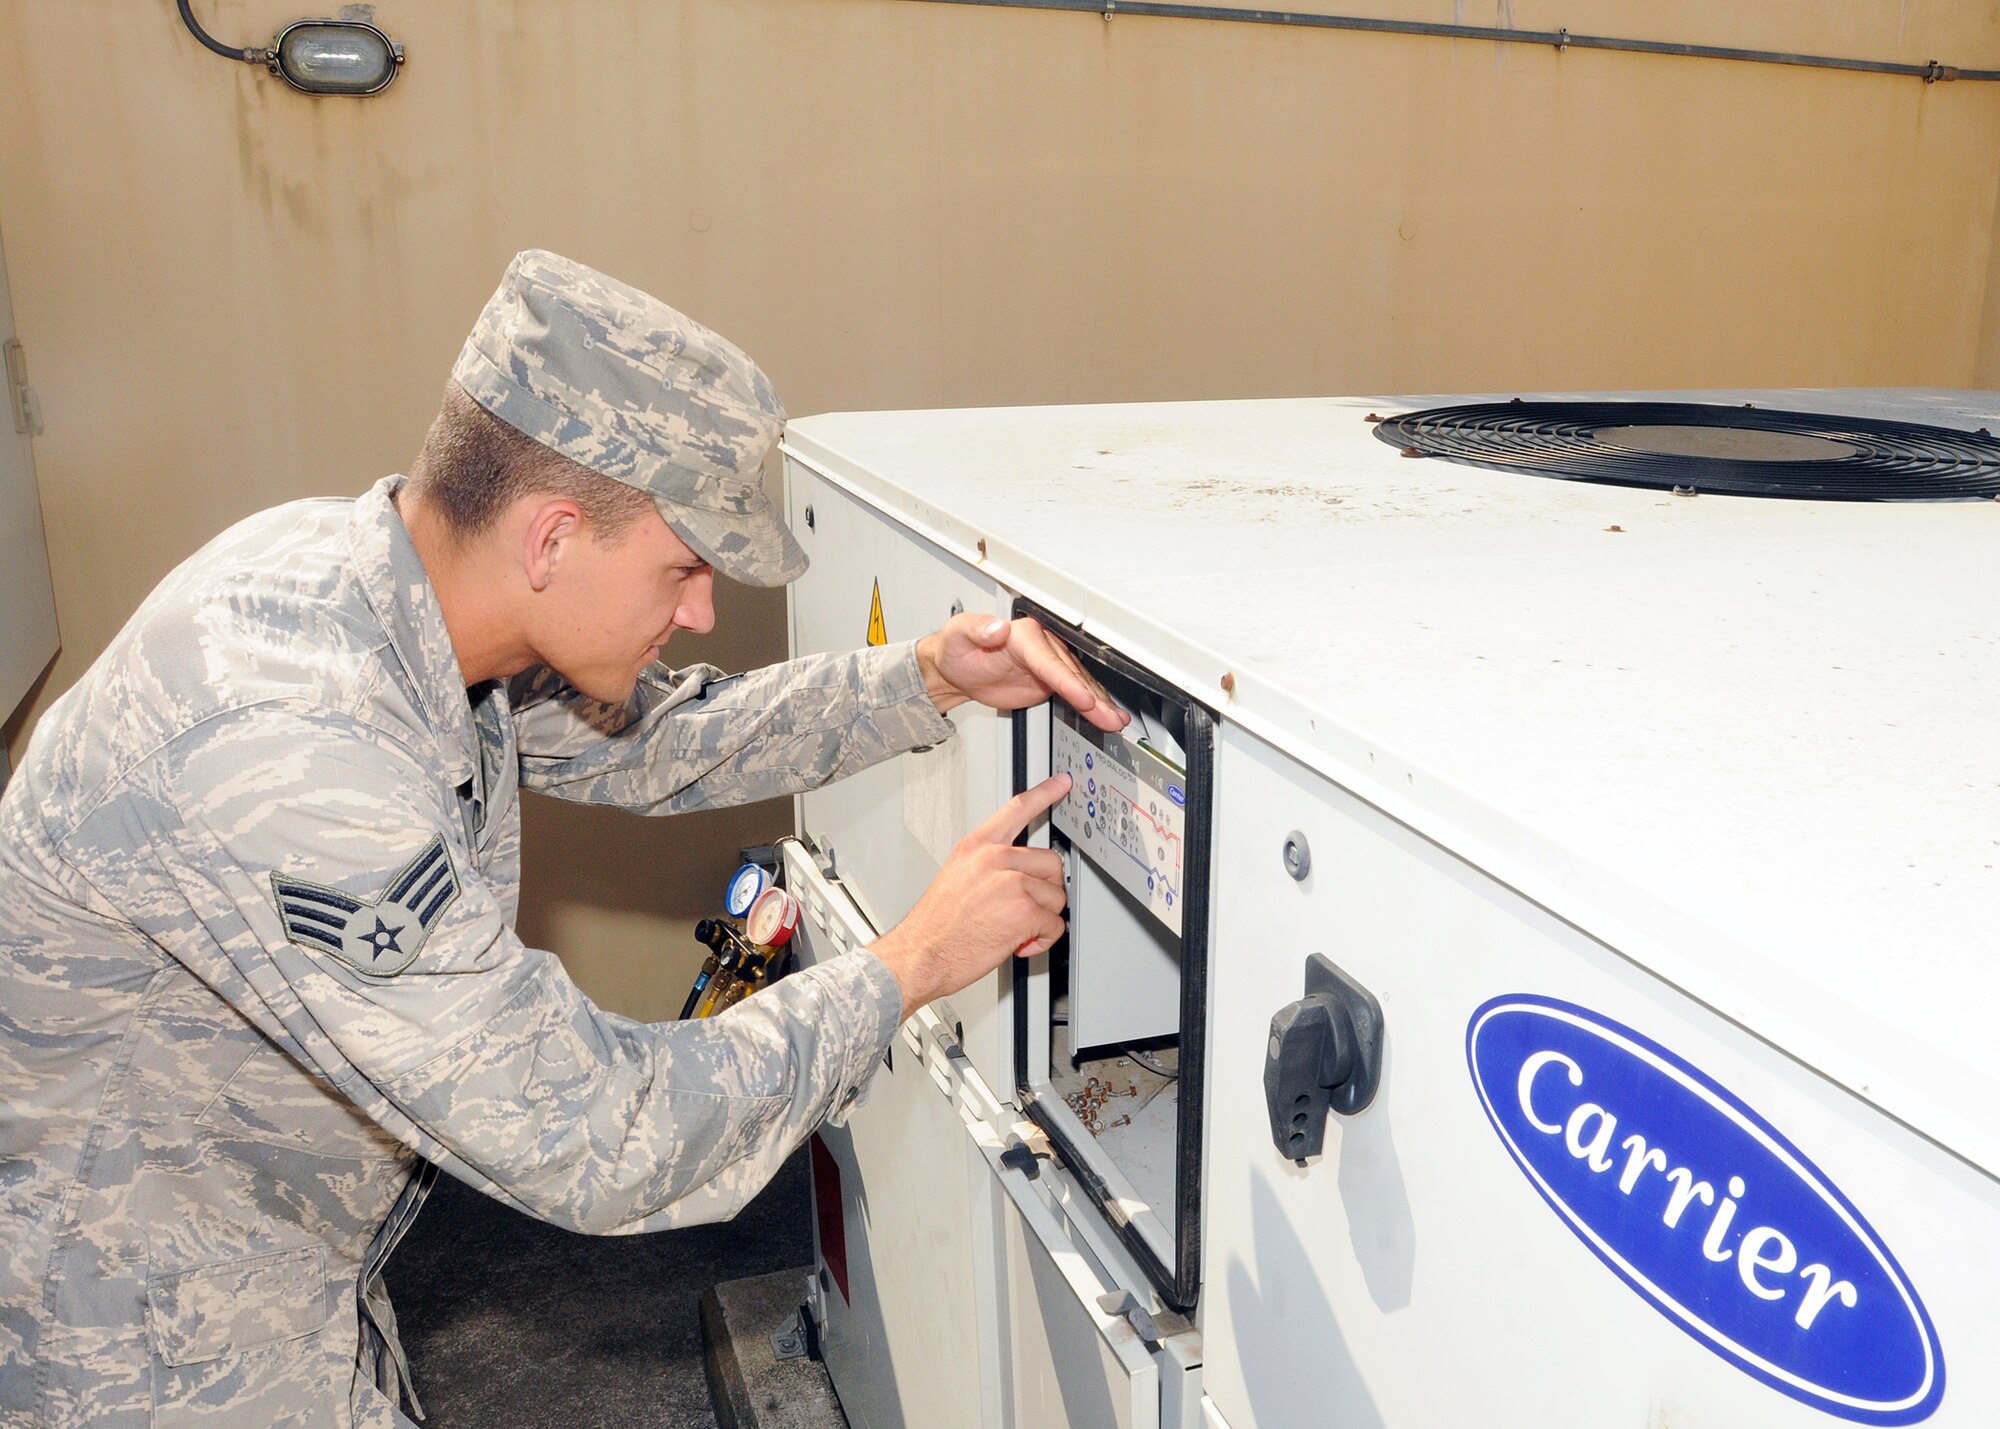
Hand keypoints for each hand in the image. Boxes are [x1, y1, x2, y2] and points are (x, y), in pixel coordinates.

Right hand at [870, 774, 1072, 1019]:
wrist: (921, 954)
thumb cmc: (936, 925)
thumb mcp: (957, 877)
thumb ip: (988, 865)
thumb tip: (1017, 872)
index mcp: (977, 846)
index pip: (1018, 809)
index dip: (1045, 793)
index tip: (1063, 782)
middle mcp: (995, 859)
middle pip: (1050, 862)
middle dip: (1044, 889)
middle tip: (1022, 907)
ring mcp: (1012, 883)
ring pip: (1055, 897)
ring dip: (1041, 918)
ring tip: (1013, 927)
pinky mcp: (1024, 911)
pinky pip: (1055, 924)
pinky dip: (1043, 939)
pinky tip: (1019, 942)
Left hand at [915, 614, 1129, 733]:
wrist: (957, 666)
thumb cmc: (957, 647)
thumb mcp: (960, 634)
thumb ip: (978, 630)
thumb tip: (996, 628)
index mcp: (1025, 634)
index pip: (1050, 661)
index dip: (1068, 681)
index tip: (1084, 698)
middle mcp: (1043, 646)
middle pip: (1072, 675)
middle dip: (1093, 698)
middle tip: (1109, 717)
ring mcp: (1049, 664)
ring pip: (1080, 685)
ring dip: (1100, 704)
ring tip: (1116, 720)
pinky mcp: (1050, 681)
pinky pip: (1076, 693)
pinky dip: (1094, 706)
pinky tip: (1108, 716)